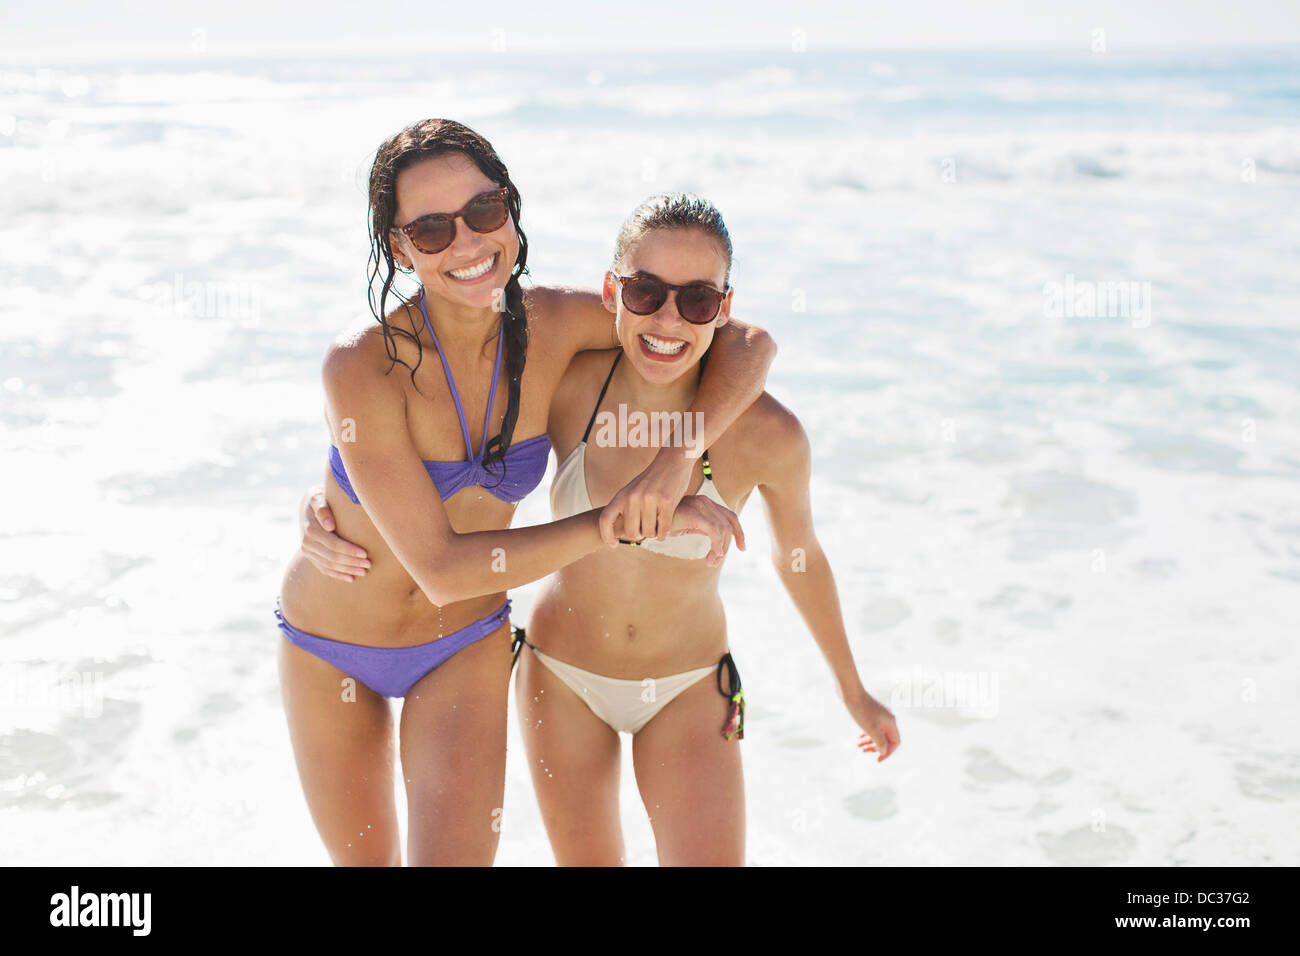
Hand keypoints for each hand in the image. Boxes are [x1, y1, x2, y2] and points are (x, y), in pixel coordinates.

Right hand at [299, 486, 369, 581]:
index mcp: (311, 529)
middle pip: (332, 557)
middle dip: (352, 562)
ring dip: (347, 570)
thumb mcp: (318, 497)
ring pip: (329, 566)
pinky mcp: (311, 557)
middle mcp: (306, 543)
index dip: (350, 550)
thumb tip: (328, 525)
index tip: (365, 554)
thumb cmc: (320, 498)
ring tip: (364, 571)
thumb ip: (322, 507)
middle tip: (369, 564)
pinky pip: (324, 569)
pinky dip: (338, 575)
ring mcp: (307, 552)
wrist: (309, 506)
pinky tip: (351, 579)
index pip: (333, 544)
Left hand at [599, 448, 734, 545]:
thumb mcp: (633, 490)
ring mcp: (650, 499)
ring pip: (649, 533)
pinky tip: (664, 531)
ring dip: (654, 534)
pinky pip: (663, 529)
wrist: (672, 460)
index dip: (606, 536)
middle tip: (646, 531)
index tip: (613, 544)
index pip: (605, 520)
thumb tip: (627, 535)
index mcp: (621, 495)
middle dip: (640, 536)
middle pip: (631, 533)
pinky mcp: (667, 502)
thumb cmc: (653, 479)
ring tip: (657, 526)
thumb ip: (627, 508)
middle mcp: (633, 497)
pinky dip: (663, 534)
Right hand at [661, 494, 746, 566]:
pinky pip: (713, 531)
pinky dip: (716, 545)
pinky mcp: (694, 513)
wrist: (646, 521)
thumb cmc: (666, 524)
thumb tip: (720, 548)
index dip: (740, 533)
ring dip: (720, 549)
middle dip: (727, 546)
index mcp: (706, 503)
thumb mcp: (689, 526)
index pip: (731, 516)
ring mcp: (699, 505)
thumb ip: (705, 530)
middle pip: (729, 524)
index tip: (742, 548)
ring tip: (710, 562)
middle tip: (714, 562)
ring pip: (723, 529)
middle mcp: (705, 501)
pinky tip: (712, 556)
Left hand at [845, 688, 900, 761]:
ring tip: (859, 746)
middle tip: (865, 752)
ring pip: (878, 733)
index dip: (888, 752)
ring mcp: (879, 715)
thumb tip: (884, 751)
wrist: (850, 692)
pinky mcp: (871, 713)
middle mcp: (887, 719)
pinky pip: (873, 728)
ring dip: (870, 742)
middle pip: (887, 739)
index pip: (895, 742)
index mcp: (891, 722)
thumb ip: (880, 741)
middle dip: (877, 747)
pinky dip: (867, 734)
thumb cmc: (860, 710)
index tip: (877, 759)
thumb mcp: (871, 728)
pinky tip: (860, 738)